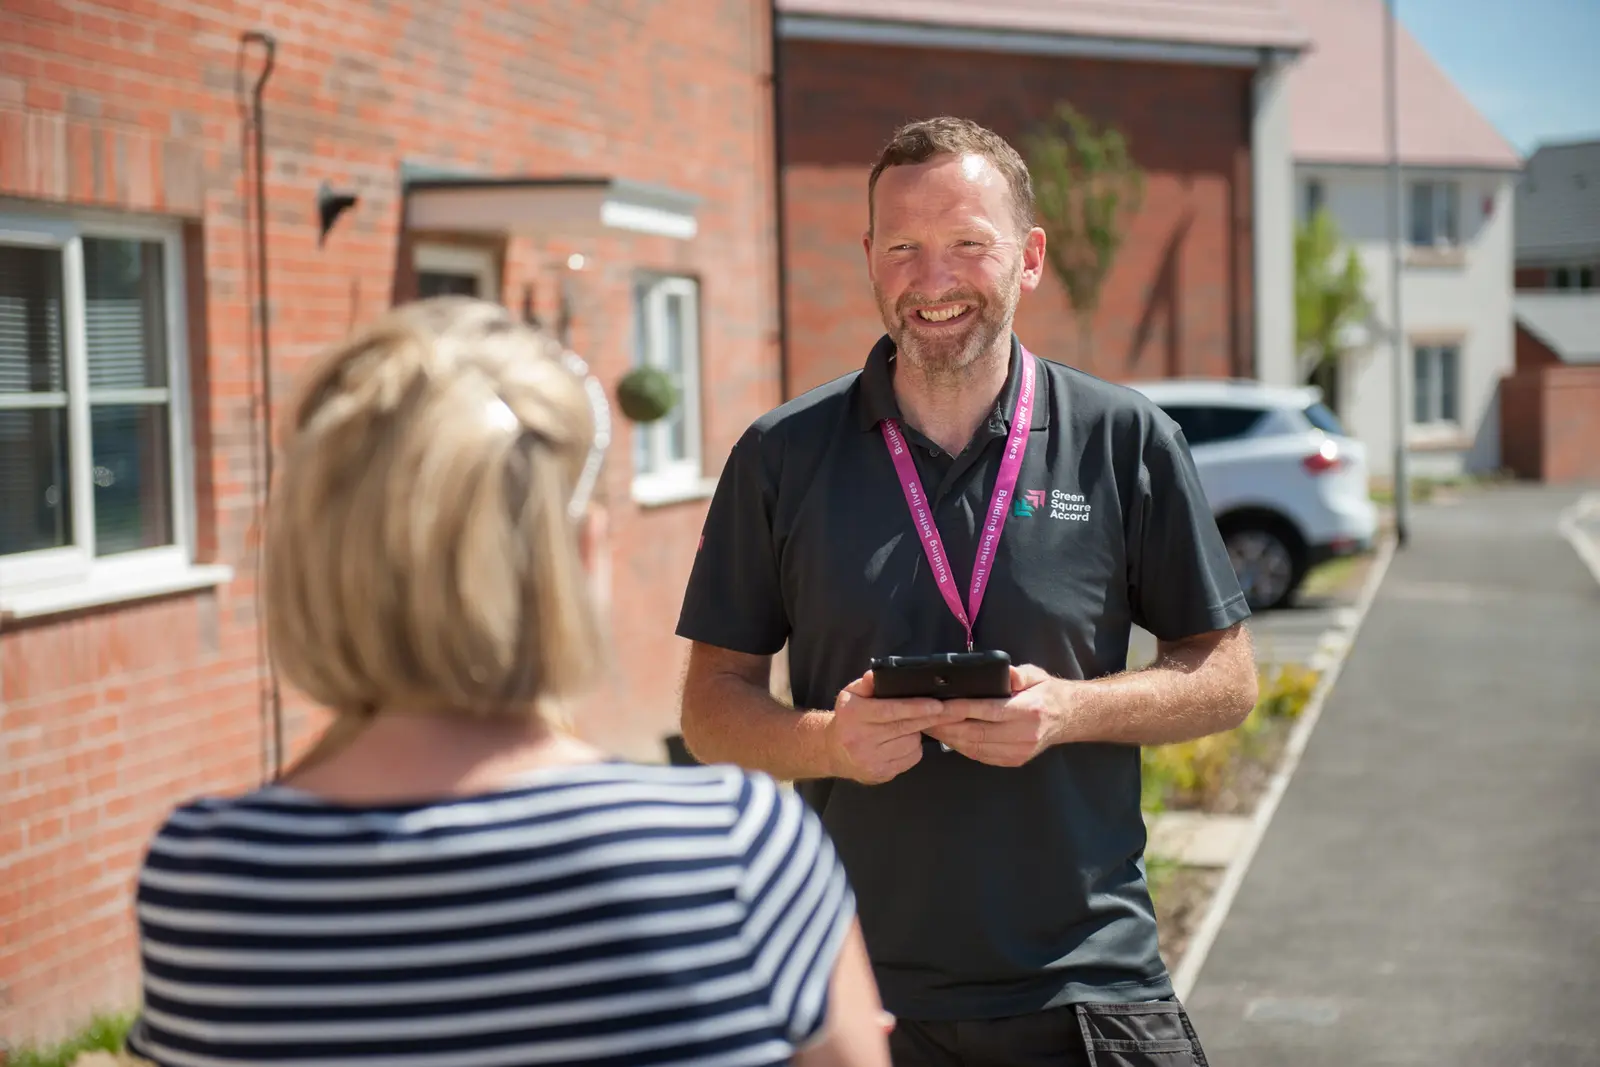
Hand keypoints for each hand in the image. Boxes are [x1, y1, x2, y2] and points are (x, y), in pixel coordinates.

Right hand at [827, 673, 961, 784]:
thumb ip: (866, 683)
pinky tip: (904, 742)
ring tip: (908, 727)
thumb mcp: (851, 695)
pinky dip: (913, 748)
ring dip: (917, 733)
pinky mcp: (881, 773)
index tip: (937, 704)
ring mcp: (871, 759)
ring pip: (911, 743)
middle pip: (905, 727)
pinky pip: (910, 759)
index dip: (915, 707)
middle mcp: (860, 739)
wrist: (834, 752)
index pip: (890, 710)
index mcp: (854, 714)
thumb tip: (876, 674)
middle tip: (952, 710)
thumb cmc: (849, 719)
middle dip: (930, 718)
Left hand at [925, 664, 1070, 766]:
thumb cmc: (1047, 692)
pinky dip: (961, 746)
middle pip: (977, 733)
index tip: (938, 705)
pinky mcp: (1014, 760)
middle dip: (947, 726)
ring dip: (949, 738)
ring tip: (930, 726)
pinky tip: (948, 737)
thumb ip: (1016, 674)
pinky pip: (981, 755)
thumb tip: (999, 671)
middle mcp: (1024, 735)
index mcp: (1029, 711)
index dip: (960, 709)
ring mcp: (1019, 751)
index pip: (988, 711)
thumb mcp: (1035, 675)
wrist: (1069, 717)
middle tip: (925, 717)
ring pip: (976, 747)